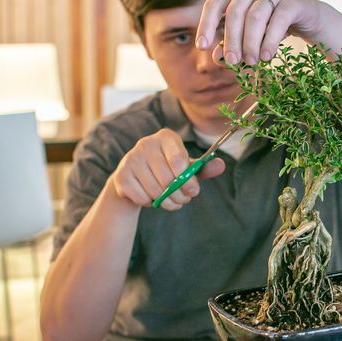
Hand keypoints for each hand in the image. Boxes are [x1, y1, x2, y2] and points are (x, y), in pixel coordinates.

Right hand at [110, 129, 224, 210]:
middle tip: (183, 201)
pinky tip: (152, 197)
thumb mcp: (186, 167)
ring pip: (155, 190)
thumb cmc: (167, 170)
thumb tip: (221, 166)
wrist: (135, 177)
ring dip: (167, 202)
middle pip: (168, 178)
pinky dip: (150, 203)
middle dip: (179, 195)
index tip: (194, 192)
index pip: (179, 159)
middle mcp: (146, 143)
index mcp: (166, 137)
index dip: (188, 180)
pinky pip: (142, 197)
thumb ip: (203, 167)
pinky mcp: (121, 175)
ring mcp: (131, 158)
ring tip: (171, 202)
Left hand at [195, 0, 322, 64]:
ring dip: (250, 43)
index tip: (202, 47)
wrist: (310, 19)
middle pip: (234, 11)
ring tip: (251, 62)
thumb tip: (216, 57)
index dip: (206, 25)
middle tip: (232, 62)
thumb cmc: (273, 25)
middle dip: (231, 39)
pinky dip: (270, 41)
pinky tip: (267, 56)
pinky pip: (278, 21)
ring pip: (255, 16)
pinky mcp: (293, 0)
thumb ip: (230, 44)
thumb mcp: (248, 35)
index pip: (214, 4)